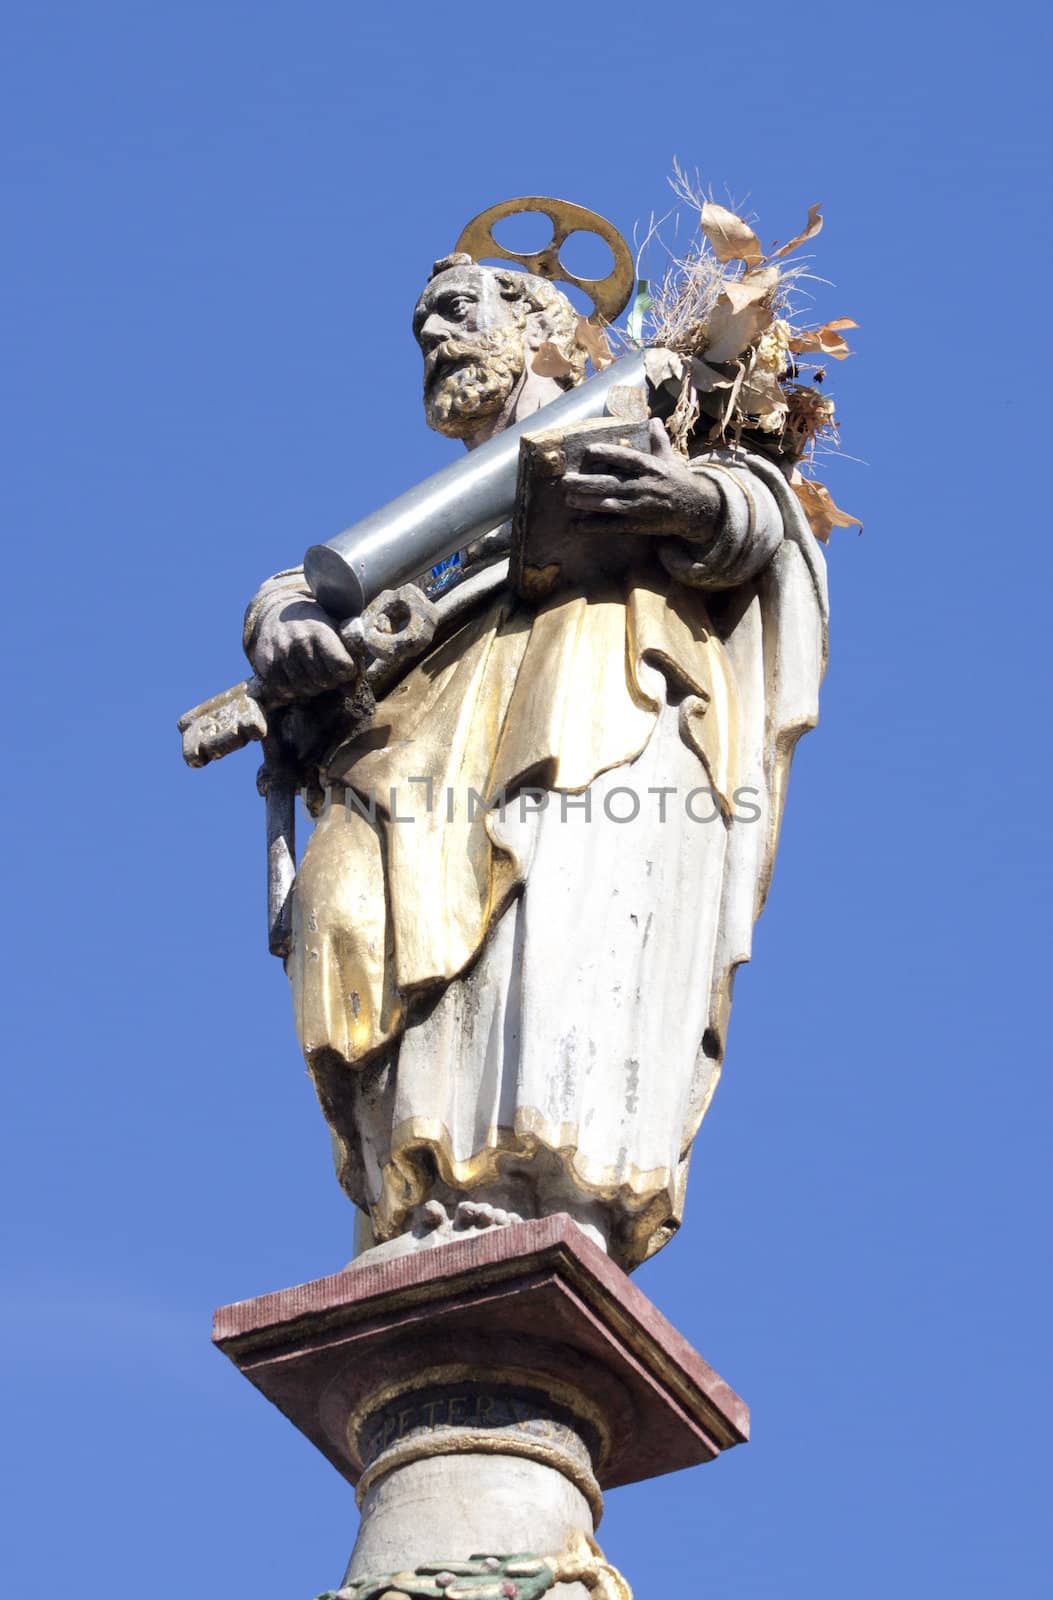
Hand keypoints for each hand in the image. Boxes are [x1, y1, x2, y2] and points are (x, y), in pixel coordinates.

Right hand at [249, 595, 358, 701]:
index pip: (341, 665)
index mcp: (320, 630)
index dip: (347, 671)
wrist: (276, 613)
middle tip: (327, 673)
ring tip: (312, 677)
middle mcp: (299, 640)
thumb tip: (350, 692)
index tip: (344, 667)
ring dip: (311, 688)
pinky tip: (295, 681)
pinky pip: (283, 691)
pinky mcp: (266, 664)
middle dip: (330, 682)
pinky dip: (292, 692)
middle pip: (323, 680)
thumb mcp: (335, 628)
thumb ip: (349, 655)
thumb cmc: (313, 625)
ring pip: (304, 688)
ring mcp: (281, 653)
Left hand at [561, 419, 720, 540]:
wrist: (695, 509)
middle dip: (587, 483)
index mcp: (651, 467)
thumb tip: (653, 419)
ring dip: (588, 503)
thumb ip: (658, 440)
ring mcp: (640, 507)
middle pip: (612, 484)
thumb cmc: (678, 480)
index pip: (627, 459)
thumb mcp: (669, 458)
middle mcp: (644, 486)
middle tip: (566, 480)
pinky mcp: (638, 524)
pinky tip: (578, 525)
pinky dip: (595, 526)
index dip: (608, 454)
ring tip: (569, 499)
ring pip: (610, 505)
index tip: (589, 450)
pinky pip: (614, 526)